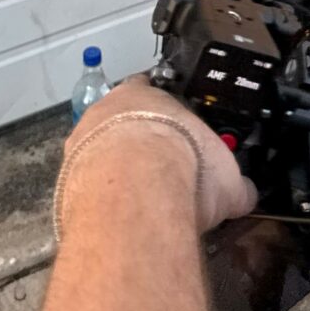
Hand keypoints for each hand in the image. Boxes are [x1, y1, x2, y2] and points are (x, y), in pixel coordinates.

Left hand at [61, 78, 258, 232]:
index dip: (170, 119)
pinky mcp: (65, 179)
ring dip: (117, 175)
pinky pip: (86, 186)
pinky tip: (121, 218)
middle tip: (162, 177)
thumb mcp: (226, 176)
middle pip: (123, 124)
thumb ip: (233, 181)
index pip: (155, 94)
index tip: (180, 139)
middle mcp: (107, 109)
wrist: (136, 193)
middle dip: (141, 150)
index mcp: (147, 93)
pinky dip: (102, 200)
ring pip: (100, 154)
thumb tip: (244, 193)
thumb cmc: (183, 165)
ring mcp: (81, 142)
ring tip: (142, 204)